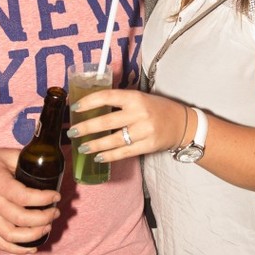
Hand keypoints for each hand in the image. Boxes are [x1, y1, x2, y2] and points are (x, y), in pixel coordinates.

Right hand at [0, 148, 60, 252]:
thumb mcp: (6, 154)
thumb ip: (27, 160)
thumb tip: (49, 166)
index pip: (23, 197)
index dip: (44, 199)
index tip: (56, 196)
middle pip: (21, 219)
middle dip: (44, 218)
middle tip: (55, 211)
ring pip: (11, 236)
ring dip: (33, 235)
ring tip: (48, 226)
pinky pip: (1, 243)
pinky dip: (17, 249)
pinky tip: (32, 247)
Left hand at [67, 90, 184, 162]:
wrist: (182, 124)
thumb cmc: (157, 109)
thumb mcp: (140, 98)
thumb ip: (120, 102)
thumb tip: (92, 108)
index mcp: (135, 97)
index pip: (107, 97)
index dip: (89, 102)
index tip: (75, 107)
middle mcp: (139, 113)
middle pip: (107, 122)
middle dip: (86, 127)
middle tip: (72, 131)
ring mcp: (144, 131)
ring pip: (113, 140)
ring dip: (95, 144)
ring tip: (82, 147)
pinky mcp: (148, 146)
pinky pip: (124, 153)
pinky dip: (109, 156)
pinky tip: (98, 157)